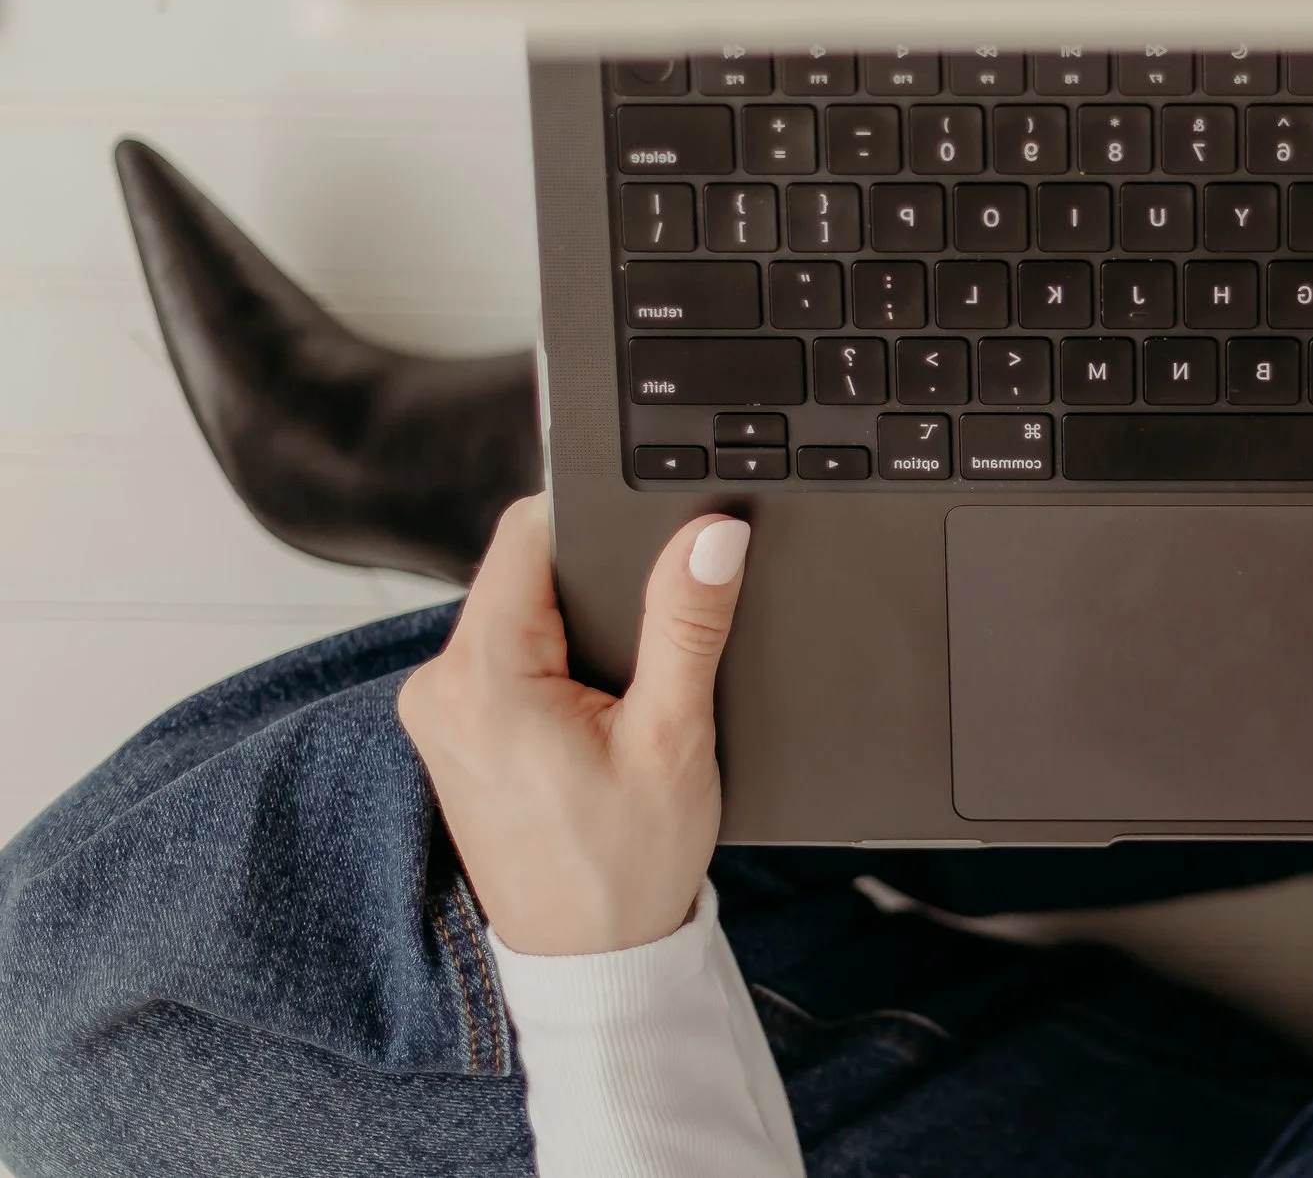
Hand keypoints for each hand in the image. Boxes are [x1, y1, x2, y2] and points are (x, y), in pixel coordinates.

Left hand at [398, 496, 751, 955]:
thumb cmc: (626, 866)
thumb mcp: (674, 735)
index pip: (527, 534)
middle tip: (645, 657)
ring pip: (514, 612)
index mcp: (483, 679)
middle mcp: (438, 687)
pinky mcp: (447, 729)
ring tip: (620, 699)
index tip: (651, 546)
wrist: (592, 959)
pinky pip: (502, 655)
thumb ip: (686, 622)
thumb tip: (708, 536)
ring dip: (574, 630)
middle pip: (522, 573)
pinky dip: (552, 665)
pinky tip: (591, 719)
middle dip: (593, 591)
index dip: (596, 522)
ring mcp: (435, 711)